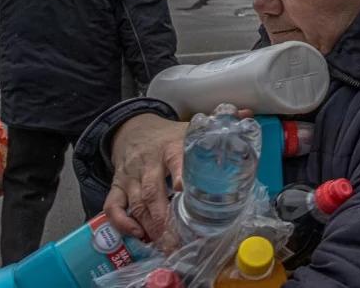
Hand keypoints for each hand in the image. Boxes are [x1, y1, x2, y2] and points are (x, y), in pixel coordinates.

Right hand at [104, 108, 256, 241]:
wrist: (132, 127)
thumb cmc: (168, 135)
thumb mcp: (190, 127)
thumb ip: (217, 124)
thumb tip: (246, 114)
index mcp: (171, 146)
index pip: (175, 160)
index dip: (180, 175)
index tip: (186, 191)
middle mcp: (148, 162)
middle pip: (154, 191)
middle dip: (165, 219)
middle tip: (178, 241)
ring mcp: (130, 176)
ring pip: (136, 203)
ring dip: (149, 226)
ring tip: (164, 245)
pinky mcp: (117, 185)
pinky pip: (113, 206)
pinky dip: (122, 223)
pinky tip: (138, 235)